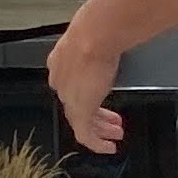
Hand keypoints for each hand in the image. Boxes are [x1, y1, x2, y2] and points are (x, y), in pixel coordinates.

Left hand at [44, 28, 125, 154]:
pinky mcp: (80, 110)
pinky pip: (86, 134)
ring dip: (100, 130)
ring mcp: (69, 97)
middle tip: (112, 123)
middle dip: (97, 115)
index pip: (71, 86)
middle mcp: (61, 82)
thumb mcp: (96, 37)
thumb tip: (116, 39)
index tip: (100, 98)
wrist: (95, 35)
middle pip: (77, 105)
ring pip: (81, 121)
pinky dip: (97, 143)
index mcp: (61, 63)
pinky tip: (108, 147)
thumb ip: (101, 44)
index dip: (88, 94)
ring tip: (114, 135)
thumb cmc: (99, 30)